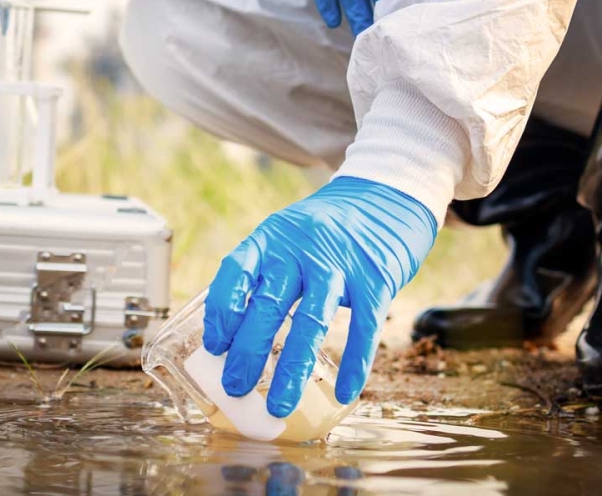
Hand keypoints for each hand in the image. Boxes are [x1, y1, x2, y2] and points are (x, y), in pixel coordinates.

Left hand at [203, 176, 436, 416]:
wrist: (387, 195)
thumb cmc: (328, 227)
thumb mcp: (287, 234)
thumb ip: (265, 272)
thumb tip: (235, 330)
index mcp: (272, 237)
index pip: (236, 273)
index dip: (221, 311)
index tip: (214, 346)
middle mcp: (302, 249)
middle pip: (268, 304)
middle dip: (248, 351)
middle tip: (234, 386)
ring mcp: (340, 265)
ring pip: (311, 322)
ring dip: (292, 369)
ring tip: (278, 405)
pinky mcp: (376, 281)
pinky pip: (363, 329)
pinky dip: (354, 365)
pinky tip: (345, 394)